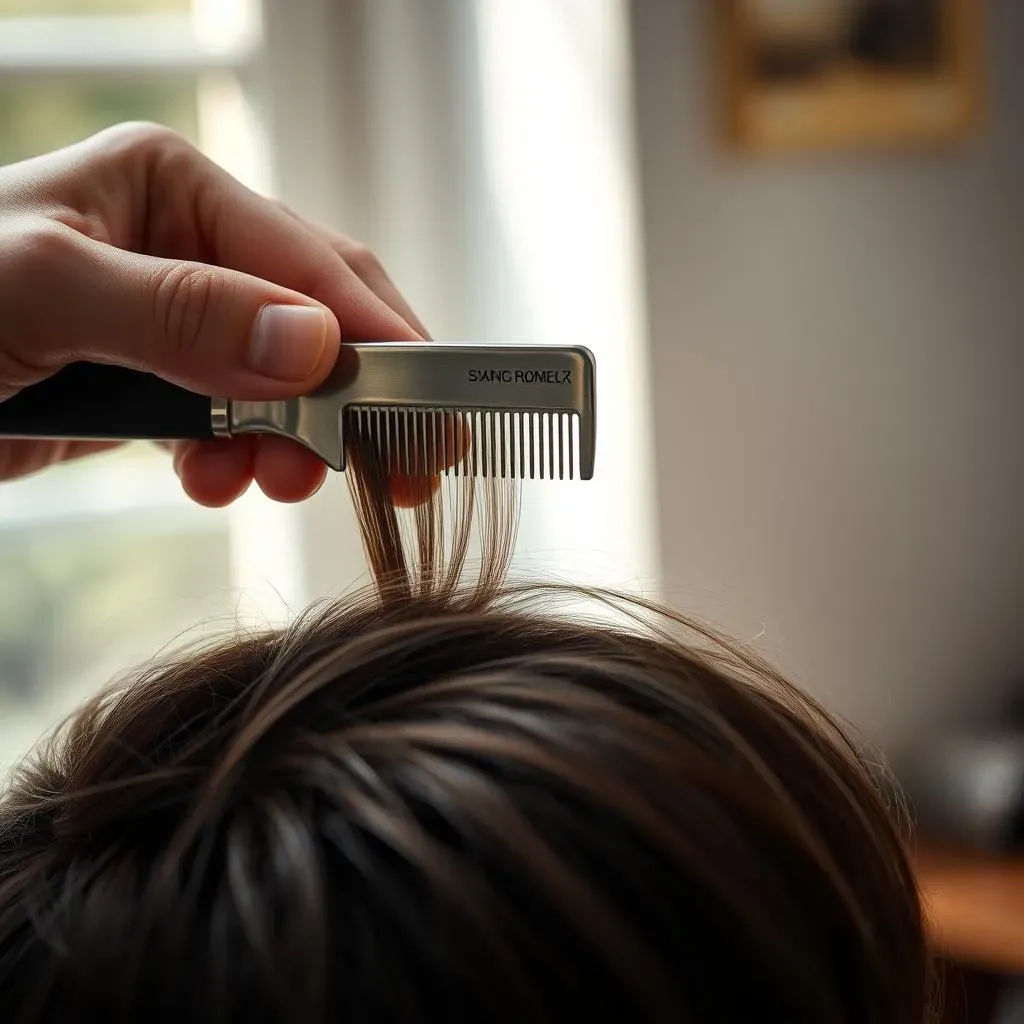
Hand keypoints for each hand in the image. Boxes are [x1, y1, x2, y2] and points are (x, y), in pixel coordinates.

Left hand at [0, 122, 428, 506]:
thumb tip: (315, 346)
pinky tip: (216, 480)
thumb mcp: (43, 294)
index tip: (435, 410)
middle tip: (404, 472)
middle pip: (314, 321)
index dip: (382, 338)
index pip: (313, 261)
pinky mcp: (150, 383)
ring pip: (279, 381)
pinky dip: (238, 459)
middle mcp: (182, 244)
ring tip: (285, 484)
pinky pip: (229, 420)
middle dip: (354, 398)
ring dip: (294, 439)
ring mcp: (171, 318)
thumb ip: (180, 313)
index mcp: (172, 187)